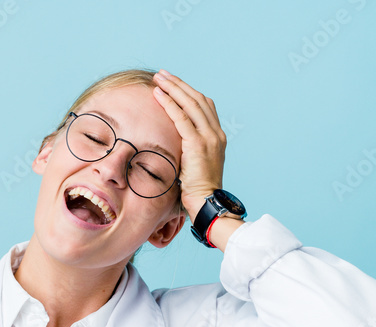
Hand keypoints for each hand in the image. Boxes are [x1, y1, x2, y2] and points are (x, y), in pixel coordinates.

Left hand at [150, 70, 226, 222]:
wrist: (206, 202)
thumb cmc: (197, 189)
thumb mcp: (196, 164)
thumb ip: (189, 149)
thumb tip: (173, 144)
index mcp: (217, 137)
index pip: (204, 106)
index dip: (188, 93)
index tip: (173, 84)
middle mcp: (216, 133)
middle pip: (197, 99)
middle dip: (179, 85)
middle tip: (163, 74)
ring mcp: (209, 137)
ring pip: (190, 103)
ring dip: (173, 88)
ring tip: (158, 79)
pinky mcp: (198, 143)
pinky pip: (181, 117)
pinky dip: (169, 103)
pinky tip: (158, 95)